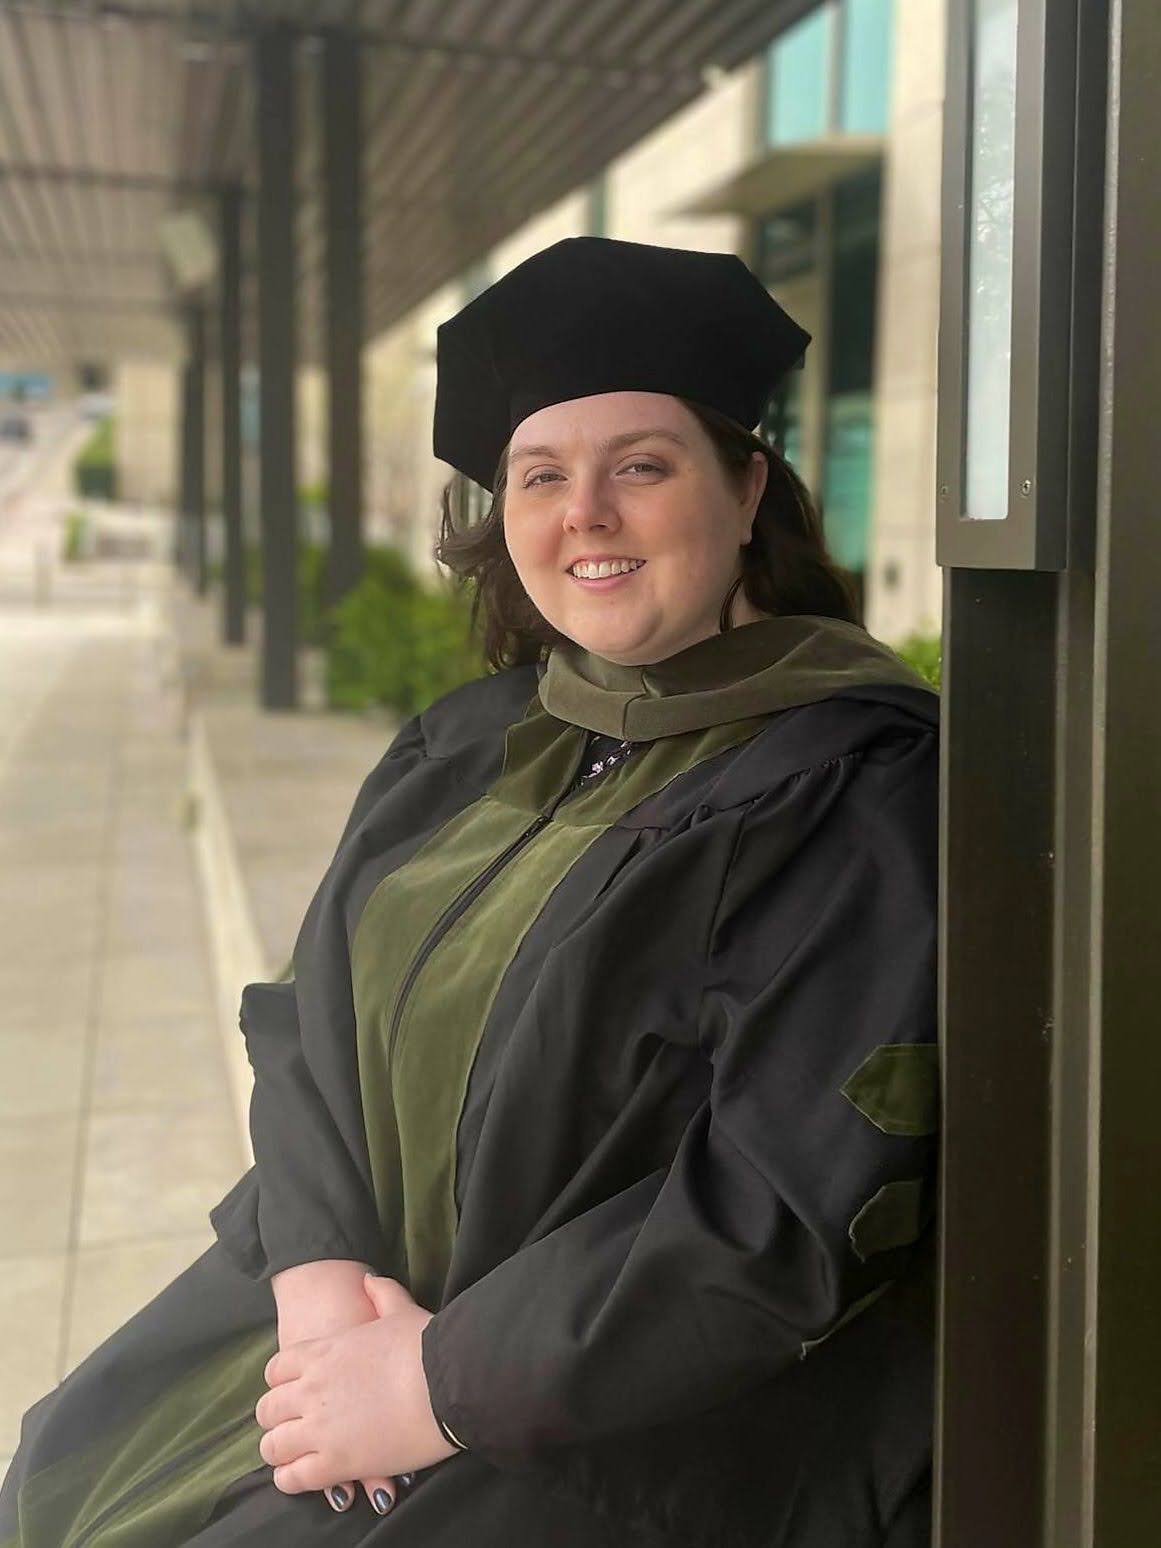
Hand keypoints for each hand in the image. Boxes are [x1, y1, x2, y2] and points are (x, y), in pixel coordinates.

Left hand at [268, 1260, 412, 1516]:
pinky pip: (293, 1479)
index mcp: (324, 1353)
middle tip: (293, 1425)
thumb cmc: (425, 1346)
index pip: (276, 1369)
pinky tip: (301, 1477)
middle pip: (268, 1409)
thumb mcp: (401, 1310)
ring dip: (279, 1451)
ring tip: (293, 1457)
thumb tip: (367, 1279)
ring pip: (273, 1447)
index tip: (295, 1390)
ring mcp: (320, 1428)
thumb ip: (381, 1293)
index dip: (281, 1381)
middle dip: (276, 1418)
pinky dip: (291, 1480)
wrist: (446, 1384)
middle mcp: (312, 1389)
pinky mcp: (335, 1464)